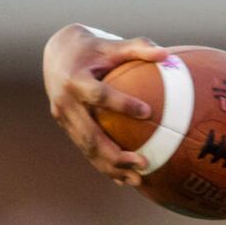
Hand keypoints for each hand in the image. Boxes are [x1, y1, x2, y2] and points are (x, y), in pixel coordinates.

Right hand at [42, 25, 162, 185]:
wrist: (57, 54)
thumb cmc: (93, 48)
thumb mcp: (112, 45)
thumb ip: (139, 47)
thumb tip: (167, 54)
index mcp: (75, 80)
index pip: (99, 95)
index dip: (121, 104)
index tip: (147, 112)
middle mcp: (65, 103)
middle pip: (89, 134)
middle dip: (114, 153)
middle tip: (143, 163)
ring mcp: (64, 118)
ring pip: (87, 148)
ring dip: (111, 167)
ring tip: (137, 180)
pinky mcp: (67, 128)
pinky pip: (86, 149)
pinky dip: (104, 165)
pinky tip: (125, 179)